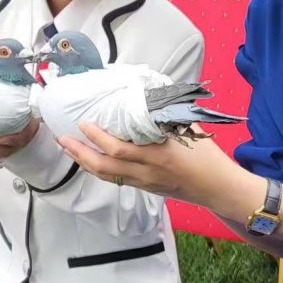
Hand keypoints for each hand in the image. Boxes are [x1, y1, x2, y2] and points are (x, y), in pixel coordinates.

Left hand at [59, 121, 238, 205]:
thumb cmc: (207, 156)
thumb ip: (166, 114)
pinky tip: (89, 160)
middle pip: (104, 167)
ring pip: (106, 176)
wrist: (218, 187)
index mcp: (158, 155)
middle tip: (63, 139)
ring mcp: (145, 183)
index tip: (85, 124)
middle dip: (80, 153)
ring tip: (69, 149)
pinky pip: (115, 180)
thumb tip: (146, 93)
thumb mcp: (188, 128)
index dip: (97, 138)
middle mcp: (147, 172)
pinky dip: (99, 169)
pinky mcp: (146, 189)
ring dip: (84, 162)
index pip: (118, 149)